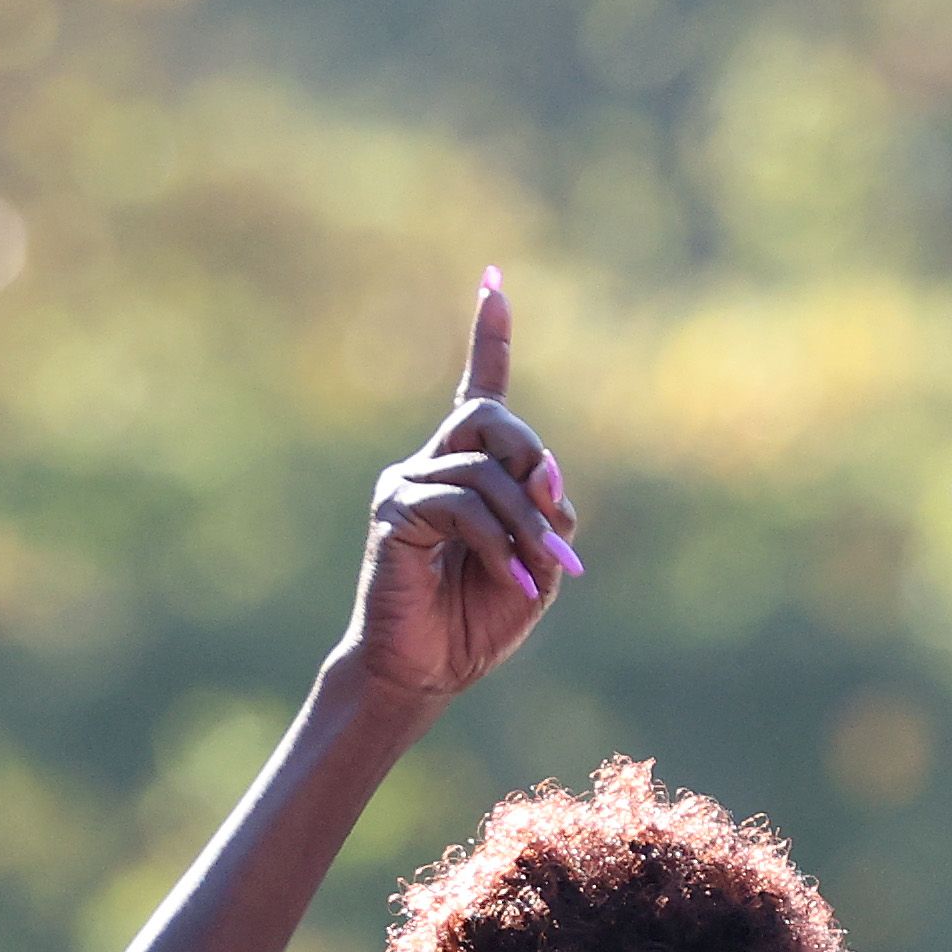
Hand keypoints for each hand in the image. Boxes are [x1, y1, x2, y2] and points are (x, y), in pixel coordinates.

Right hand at [347, 269, 585, 710]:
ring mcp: (409, 484)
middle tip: (555, 514)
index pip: (479, 386)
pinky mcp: (396, 514)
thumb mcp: (540, 563)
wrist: (427, 670)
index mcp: (471, 469)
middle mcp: (434, 463)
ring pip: (484, 467)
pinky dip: (500, 543)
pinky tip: (512, 578)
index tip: (494, 280)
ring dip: (527, 521)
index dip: (488, 334)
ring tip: (538, 568)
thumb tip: (549, 474)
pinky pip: (462, 505)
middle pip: (488, 414)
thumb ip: (550, 513)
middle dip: (533, 457)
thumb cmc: (478, 618)